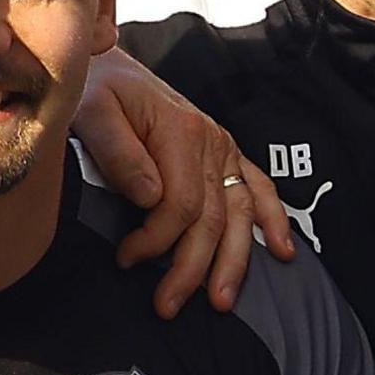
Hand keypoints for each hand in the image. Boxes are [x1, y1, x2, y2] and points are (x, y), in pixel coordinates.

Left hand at [73, 50, 298, 315]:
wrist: (106, 67)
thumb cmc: (94, 91)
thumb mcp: (92, 111)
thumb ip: (119, 153)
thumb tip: (149, 196)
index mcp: (181, 131)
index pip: (181, 204)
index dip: (156, 240)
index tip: (125, 259)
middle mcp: (211, 141)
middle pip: (214, 218)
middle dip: (192, 268)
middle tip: (167, 307)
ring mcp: (223, 149)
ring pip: (241, 214)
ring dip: (235, 261)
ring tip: (221, 301)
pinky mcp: (226, 154)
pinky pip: (259, 188)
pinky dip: (273, 220)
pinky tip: (282, 251)